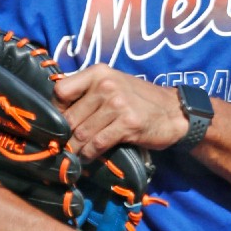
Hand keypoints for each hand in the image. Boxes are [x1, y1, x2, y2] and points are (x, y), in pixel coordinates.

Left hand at [54, 64, 187, 160]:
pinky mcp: (127, 124)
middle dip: (65, 136)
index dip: (56, 110)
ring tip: (74, 154)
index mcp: (99, 72)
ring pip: (82, 133)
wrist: (174, 111)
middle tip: (62, 147)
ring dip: (76, 149)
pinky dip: (89, 155)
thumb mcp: (113, 84)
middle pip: (70, 117)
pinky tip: (89, 157)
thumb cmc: (139, 99)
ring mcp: (118, 104)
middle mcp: (107, 85)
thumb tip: (57, 112)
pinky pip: (97, 144)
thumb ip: (88, 92)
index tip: (58, 122)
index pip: (61, 91)